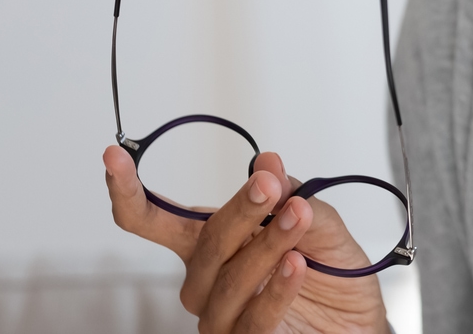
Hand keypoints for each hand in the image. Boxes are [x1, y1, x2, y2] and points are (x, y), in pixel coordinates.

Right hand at [104, 145, 386, 333]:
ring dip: (265, 246)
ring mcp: (221, 318)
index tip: (114, 155)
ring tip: (297, 218)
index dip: (130, 191)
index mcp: (211, 244)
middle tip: (269, 185)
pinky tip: (295, 264)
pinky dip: (275, 290)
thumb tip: (267, 161)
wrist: (358, 322)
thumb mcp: (318, 223)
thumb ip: (291, 194)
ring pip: (228, 281)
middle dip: (239, 211)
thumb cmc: (331, 273)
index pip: (155, 220)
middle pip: (204, 244)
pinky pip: (253, 321)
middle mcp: (206, 281)